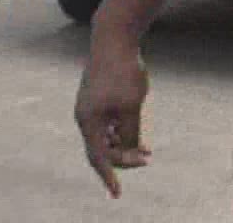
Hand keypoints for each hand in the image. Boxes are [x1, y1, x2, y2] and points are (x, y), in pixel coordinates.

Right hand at [74, 36, 151, 197]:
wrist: (114, 40)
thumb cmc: (123, 73)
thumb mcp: (132, 106)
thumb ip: (129, 131)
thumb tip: (128, 151)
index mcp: (89, 122)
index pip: (98, 158)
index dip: (109, 177)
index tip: (118, 193)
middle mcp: (85, 117)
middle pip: (102, 149)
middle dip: (123, 158)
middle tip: (147, 159)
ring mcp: (89, 107)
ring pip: (105, 136)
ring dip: (123, 145)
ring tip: (146, 150)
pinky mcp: (97, 97)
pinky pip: (107, 123)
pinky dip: (120, 132)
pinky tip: (135, 133)